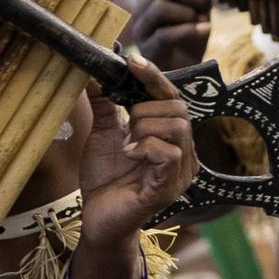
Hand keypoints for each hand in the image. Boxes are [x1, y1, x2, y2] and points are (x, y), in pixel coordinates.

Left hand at [75, 57, 198, 252]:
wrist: (96, 218)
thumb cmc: (105, 179)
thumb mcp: (104, 133)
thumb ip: (106, 103)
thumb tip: (96, 70)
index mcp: (170, 137)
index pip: (172, 98)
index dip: (154, 77)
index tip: (132, 60)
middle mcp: (182, 154)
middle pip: (179, 109)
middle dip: (146, 108)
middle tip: (125, 124)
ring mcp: (179, 172)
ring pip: (178, 128)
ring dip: (145, 127)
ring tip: (127, 143)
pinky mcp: (169, 188)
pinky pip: (169, 153)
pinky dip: (145, 147)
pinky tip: (129, 155)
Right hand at [124, 0, 229, 72]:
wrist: (186, 71)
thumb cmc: (191, 35)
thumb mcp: (199, 1)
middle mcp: (143, 5)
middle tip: (212, 5)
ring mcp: (142, 27)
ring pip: (161, 6)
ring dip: (189, 11)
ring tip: (203, 20)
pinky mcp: (147, 49)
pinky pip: (165, 34)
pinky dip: (188, 29)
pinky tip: (206, 29)